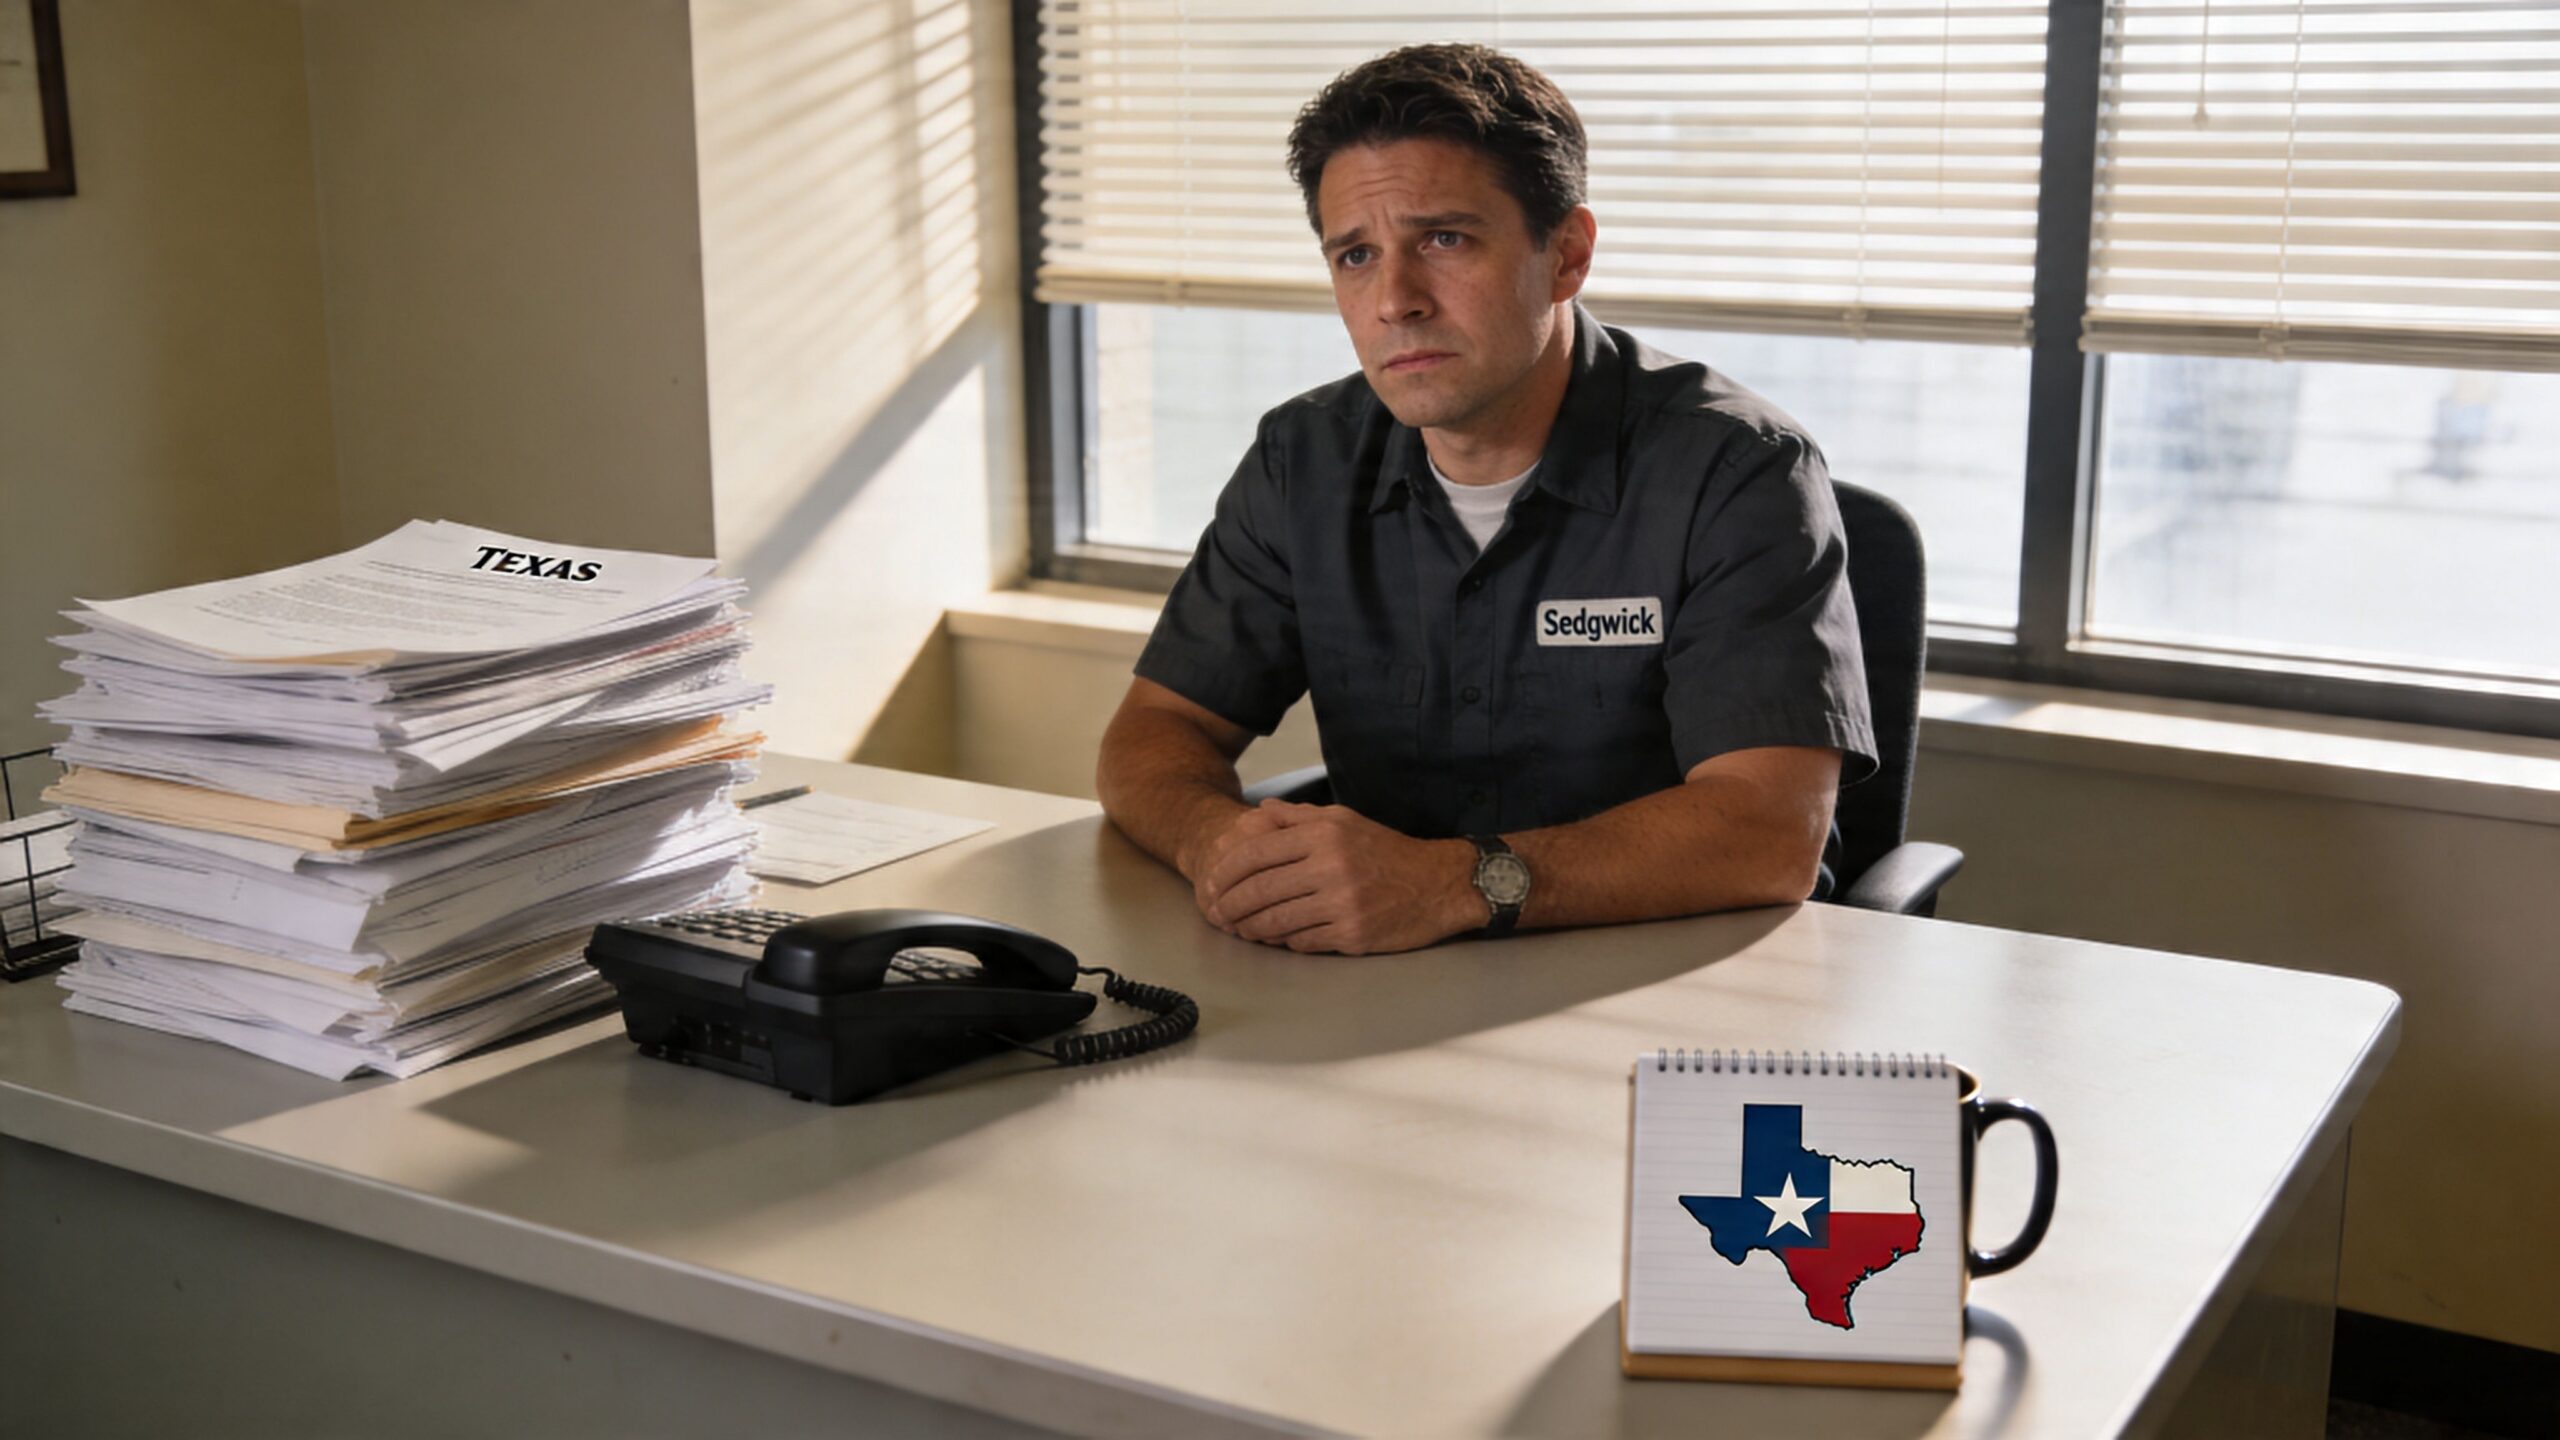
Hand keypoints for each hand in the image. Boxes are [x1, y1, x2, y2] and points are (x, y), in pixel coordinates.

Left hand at [1196, 801, 1480, 954]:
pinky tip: (1275, 938)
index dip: (1226, 871)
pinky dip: (1283, 941)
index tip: (1212, 883)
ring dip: (1250, 927)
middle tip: (1217, 912)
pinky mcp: (1352, 935)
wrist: (1437, 884)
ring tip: (1239, 928)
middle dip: (1230, 904)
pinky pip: (1302, 941)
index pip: (1257, 853)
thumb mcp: (1344, 820)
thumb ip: (1298, 816)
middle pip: (1260, 890)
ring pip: (1276, 921)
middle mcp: (1331, 866)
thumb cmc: (1385, 851)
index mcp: (1324, 835)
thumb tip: (1259, 811)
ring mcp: (1342, 903)